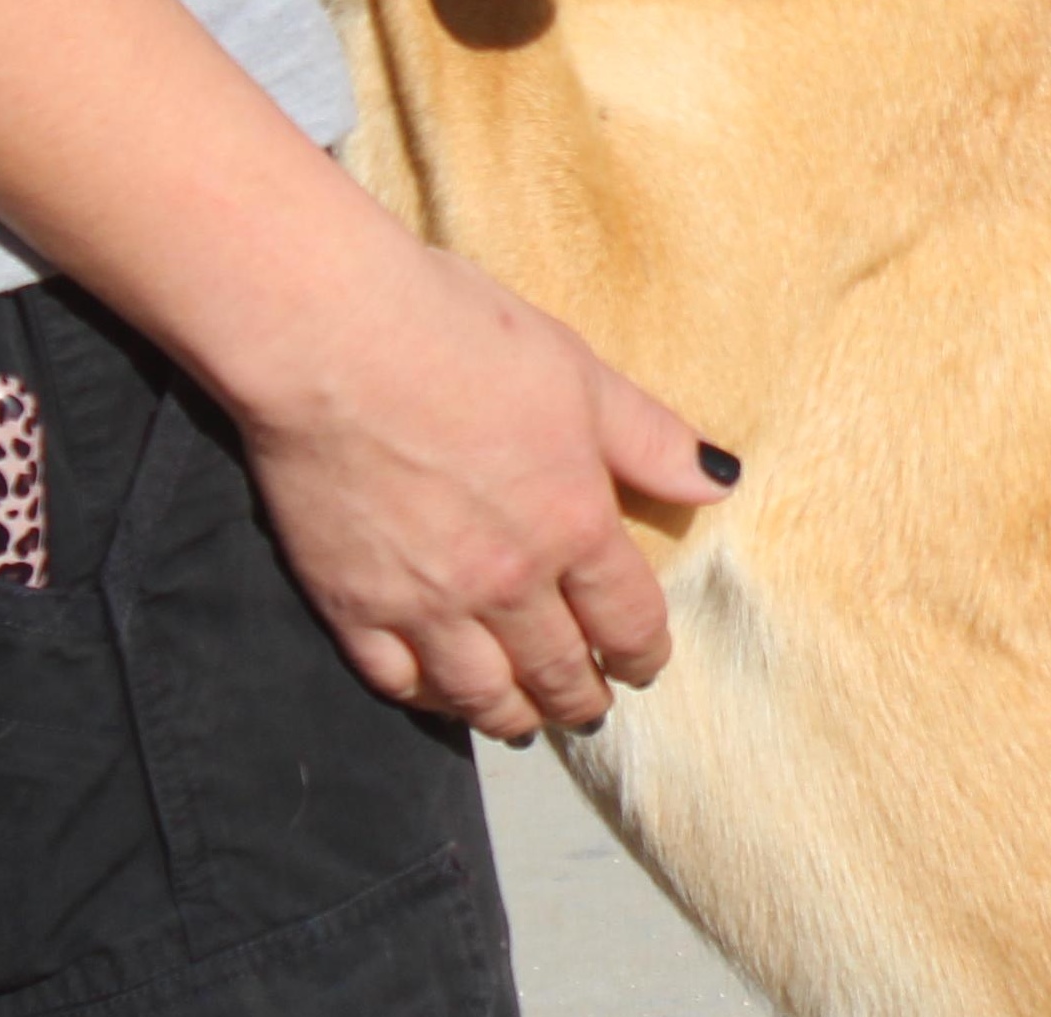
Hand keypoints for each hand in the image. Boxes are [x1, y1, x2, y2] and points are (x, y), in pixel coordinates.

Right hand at [235, 243, 738, 740]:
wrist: (330, 335)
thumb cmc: (457, 332)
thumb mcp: (577, 371)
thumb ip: (649, 437)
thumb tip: (720, 481)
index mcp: (573, 523)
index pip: (628, 619)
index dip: (644, 652)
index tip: (645, 664)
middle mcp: (507, 582)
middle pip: (559, 670)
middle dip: (584, 695)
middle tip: (590, 705)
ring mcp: (425, 602)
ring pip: (483, 694)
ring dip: (515, 715)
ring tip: (526, 719)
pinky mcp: (350, 604)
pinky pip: (399, 682)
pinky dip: (429, 699)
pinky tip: (438, 691)